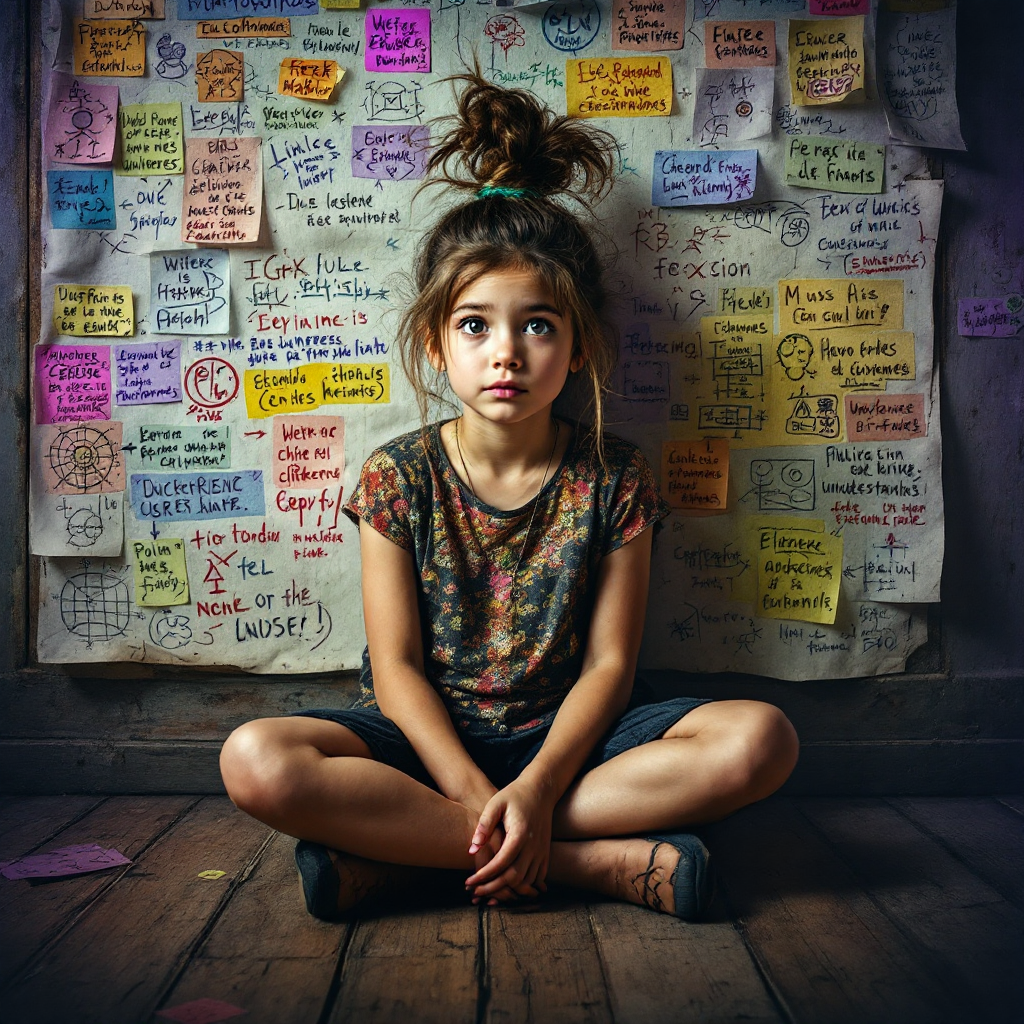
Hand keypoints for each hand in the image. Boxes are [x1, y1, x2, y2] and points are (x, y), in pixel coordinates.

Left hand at [464, 779, 553, 902]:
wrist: (540, 790)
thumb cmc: (514, 795)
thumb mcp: (496, 803)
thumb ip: (484, 825)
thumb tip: (472, 849)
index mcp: (520, 834)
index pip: (501, 863)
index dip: (484, 875)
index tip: (469, 881)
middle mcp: (533, 846)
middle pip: (514, 878)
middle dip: (493, 888)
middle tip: (475, 891)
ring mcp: (542, 851)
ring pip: (526, 881)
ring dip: (508, 890)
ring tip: (489, 891)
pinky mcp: (545, 853)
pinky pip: (537, 877)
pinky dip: (523, 886)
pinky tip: (508, 887)